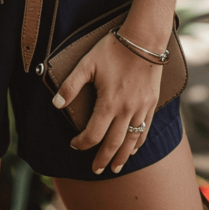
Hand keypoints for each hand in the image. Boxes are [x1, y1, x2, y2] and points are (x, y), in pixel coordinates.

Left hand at [52, 32, 161, 173]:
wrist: (144, 39)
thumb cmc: (114, 49)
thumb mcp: (87, 63)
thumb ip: (71, 85)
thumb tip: (56, 104)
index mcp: (109, 103)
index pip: (93, 134)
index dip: (82, 142)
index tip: (74, 143)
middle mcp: (126, 111)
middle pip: (113, 144)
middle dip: (102, 159)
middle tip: (95, 170)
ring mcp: (141, 108)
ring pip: (131, 141)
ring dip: (121, 157)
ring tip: (115, 168)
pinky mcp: (151, 103)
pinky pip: (145, 130)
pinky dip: (138, 143)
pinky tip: (134, 149)